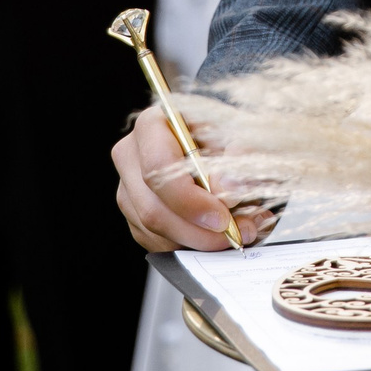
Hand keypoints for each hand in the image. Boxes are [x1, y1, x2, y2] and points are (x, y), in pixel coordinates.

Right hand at [113, 107, 264, 251]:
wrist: (220, 137)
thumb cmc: (227, 130)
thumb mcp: (241, 132)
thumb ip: (241, 156)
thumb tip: (230, 189)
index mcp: (152, 125)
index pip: (157, 168)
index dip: (189, 200)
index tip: (222, 218)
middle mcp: (131, 156)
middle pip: (153, 209)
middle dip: (199, 231)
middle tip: (239, 232)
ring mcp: (128, 188)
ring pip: (155, 232)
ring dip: (199, 241)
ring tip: (240, 230)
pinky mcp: (134, 213)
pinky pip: (157, 243)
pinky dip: (190, 245)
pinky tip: (219, 233)